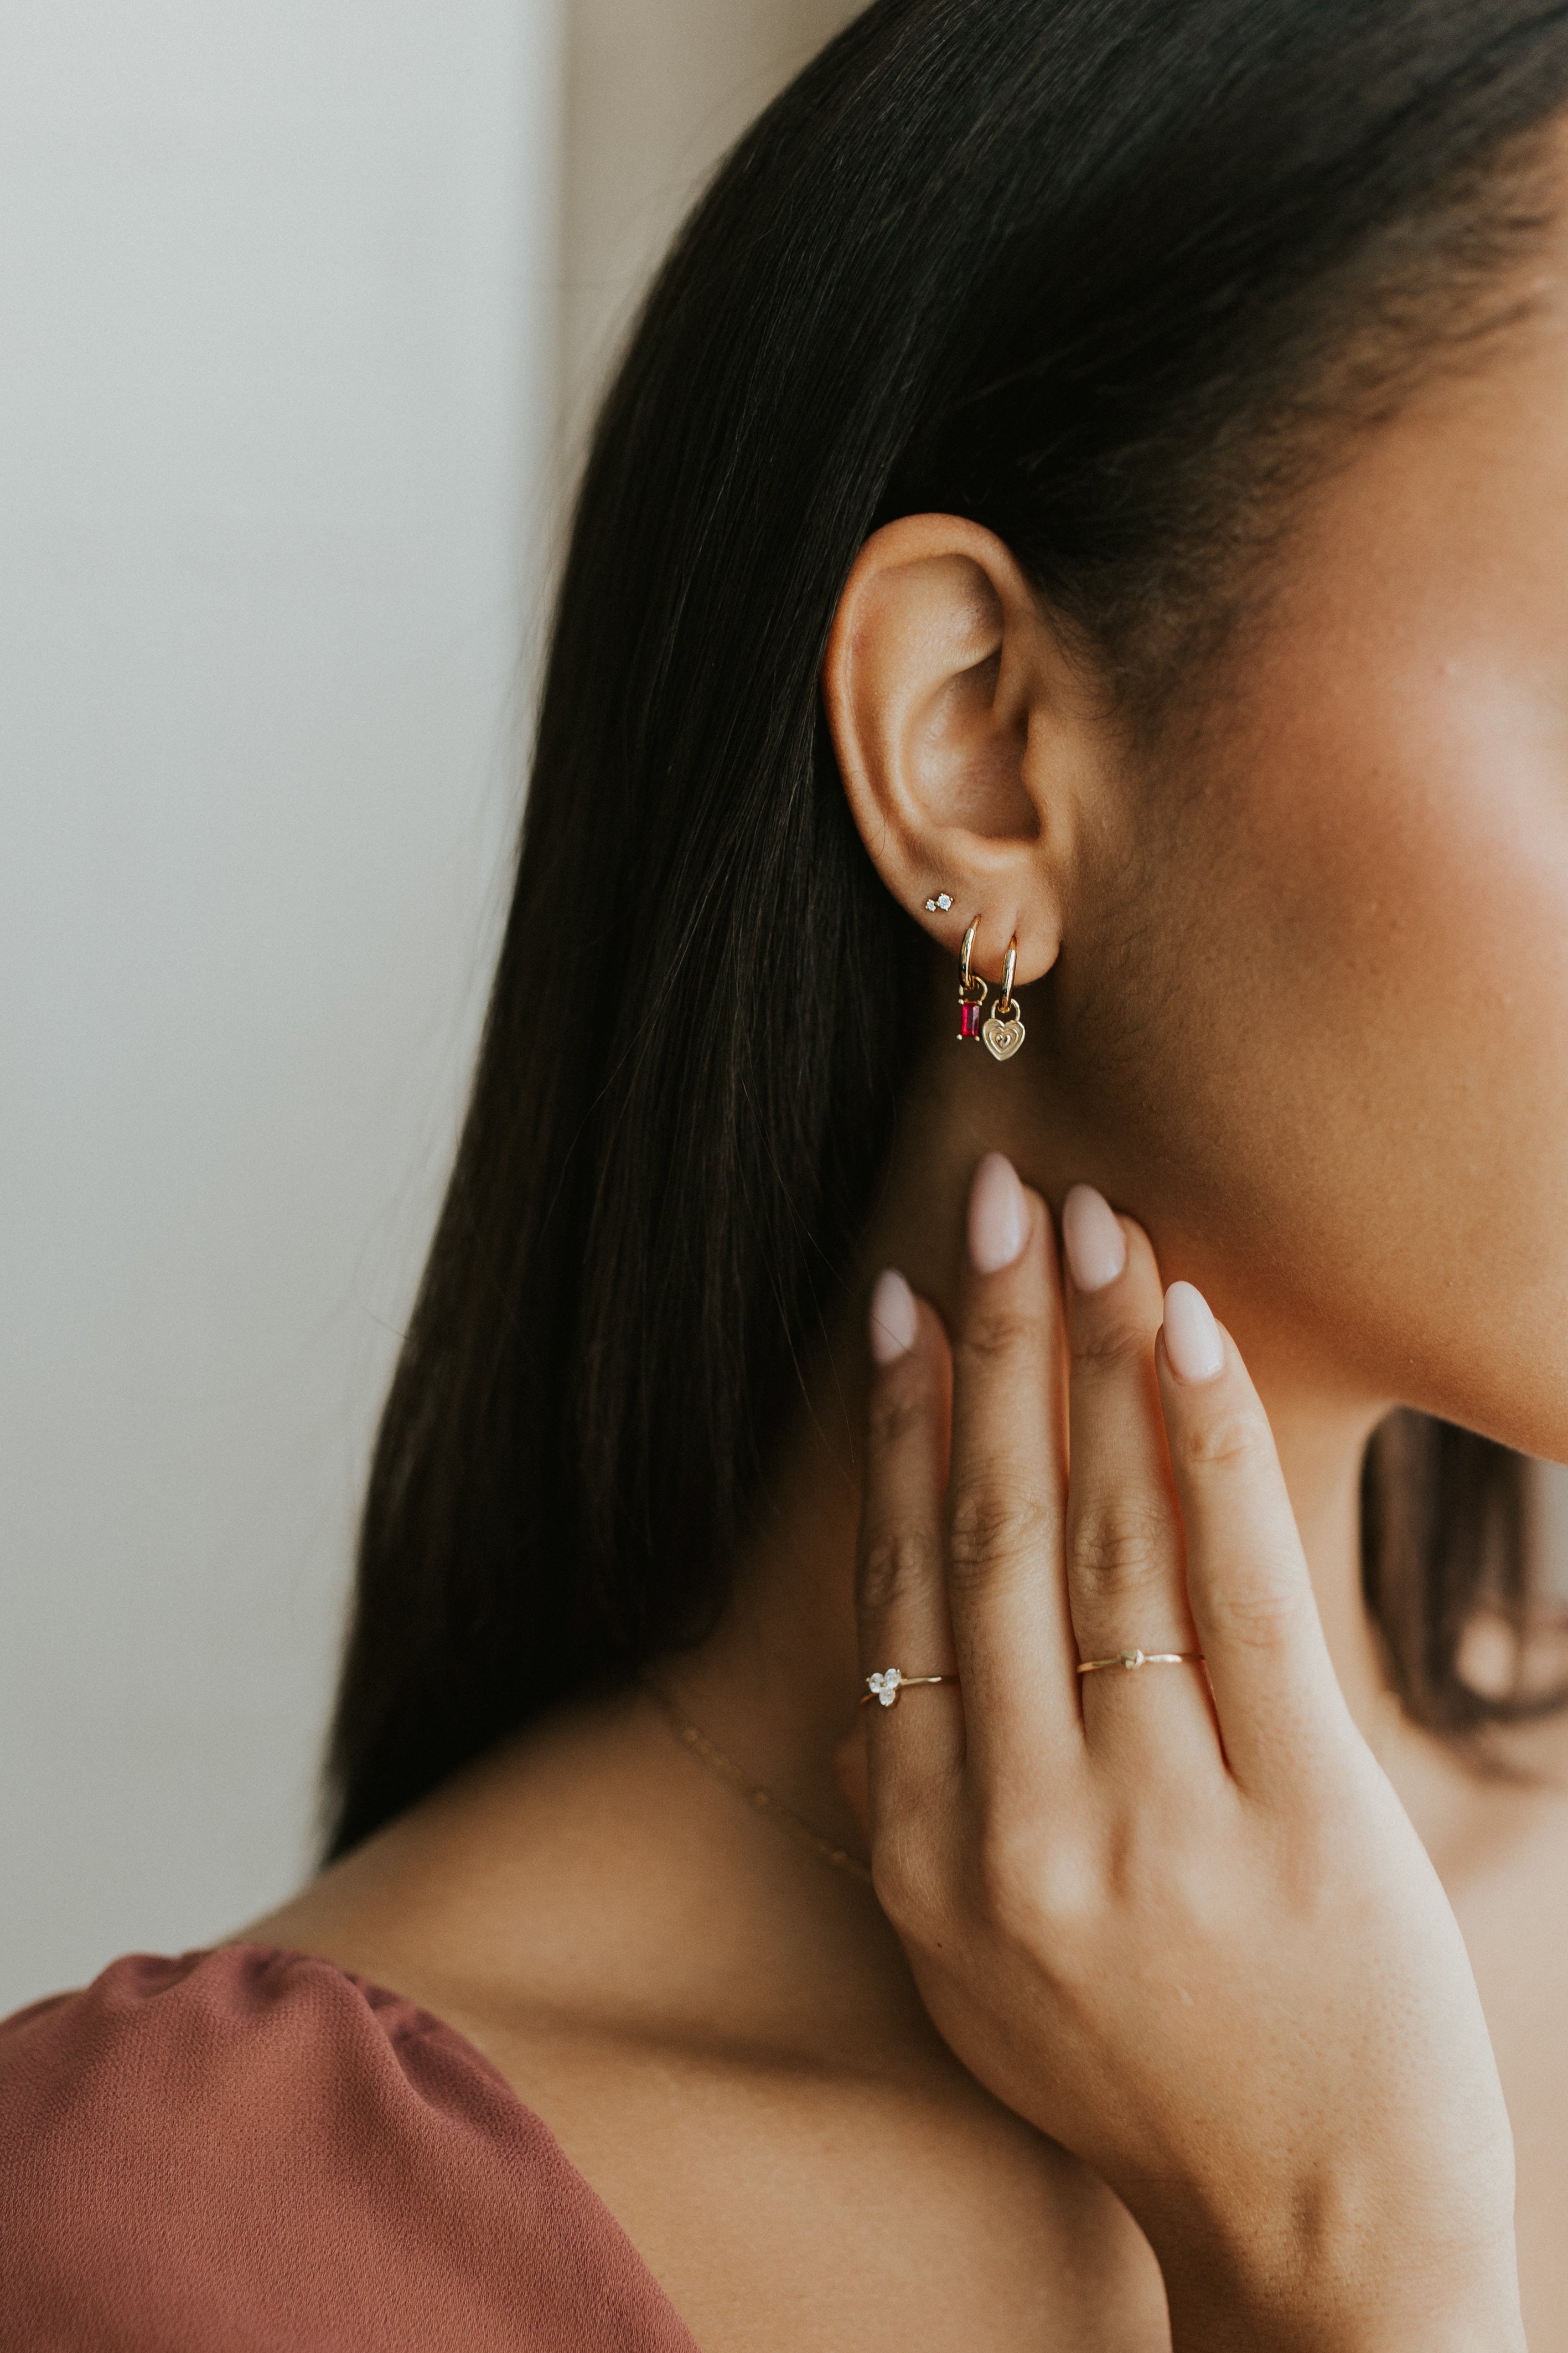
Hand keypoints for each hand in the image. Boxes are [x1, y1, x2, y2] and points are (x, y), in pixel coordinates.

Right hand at [856, 1154, 1521, 2352]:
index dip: (900, 1435)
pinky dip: (1204, 1442)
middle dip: (990, 1350)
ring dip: (1092, 1363)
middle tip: (986, 1205)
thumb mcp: (976, 1979)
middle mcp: (1019, 1828)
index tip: (894, 1311)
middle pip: (995, 1536)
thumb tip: (865, 1694)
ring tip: (1085, 1231)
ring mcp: (1156, 1823)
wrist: (1316, 2240)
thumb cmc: (1141, 2079)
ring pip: (1108, 1538)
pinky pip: (1236, 1588)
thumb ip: (908, 1826)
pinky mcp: (1296, 1812)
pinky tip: (1183, 1330)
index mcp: (930, 1855)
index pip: (904, 1593)